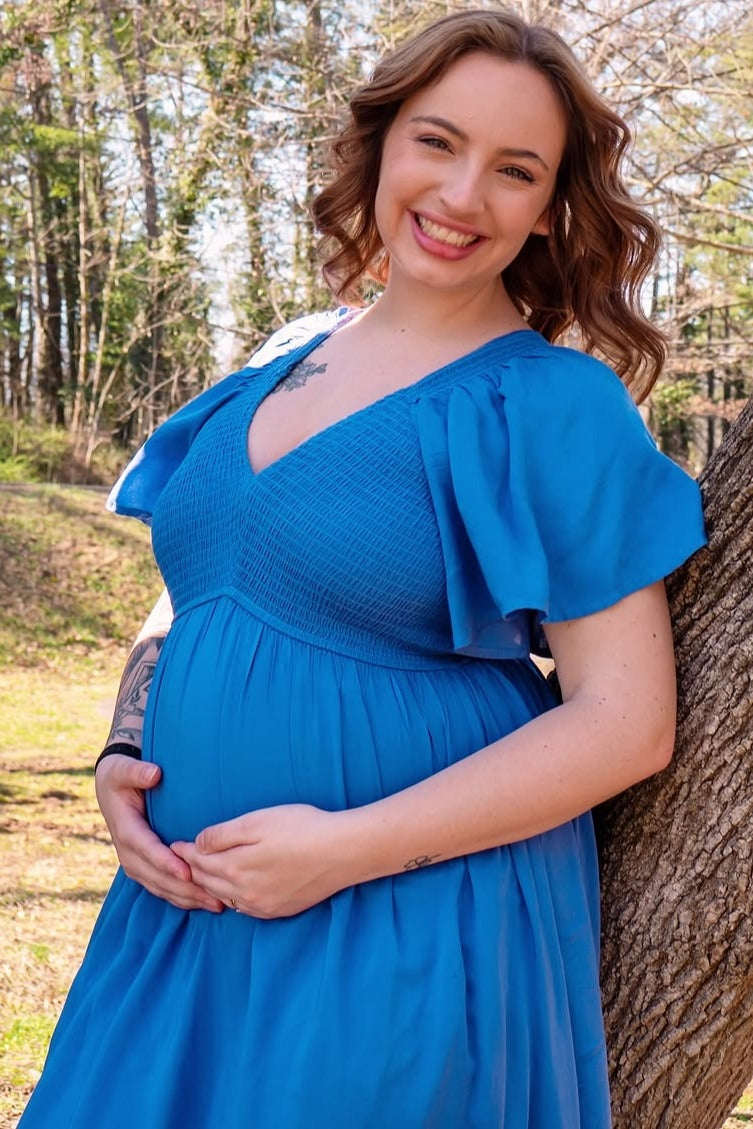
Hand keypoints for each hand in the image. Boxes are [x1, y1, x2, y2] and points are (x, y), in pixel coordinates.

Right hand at [95, 755, 224, 912]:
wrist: (109, 787)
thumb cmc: (121, 776)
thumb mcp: (123, 769)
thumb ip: (137, 771)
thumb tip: (154, 774)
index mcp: (125, 828)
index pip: (146, 849)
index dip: (166, 862)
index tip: (187, 872)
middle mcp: (128, 850)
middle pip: (156, 875)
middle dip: (184, 888)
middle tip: (213, 894)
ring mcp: (134, 862)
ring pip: (159, 887)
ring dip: (186, 897)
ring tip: (215, 903)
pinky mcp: (142, 867)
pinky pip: (160, 887)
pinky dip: (180, 897)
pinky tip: (203, 902)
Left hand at [171, 804, 351, 917]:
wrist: (344, 851)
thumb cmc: (302, 828)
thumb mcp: (258, 821)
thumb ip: (223, 834)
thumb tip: (197, 843)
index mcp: (236, 867)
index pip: (199, 861)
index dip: (185, 851)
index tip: (174, 845)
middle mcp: (245, 892)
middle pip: (209, 881)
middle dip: (192, 870)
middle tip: (180, 860)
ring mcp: (263, 905)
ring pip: (226, 898)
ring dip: (210, 886)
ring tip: (201, 876)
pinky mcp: (280, 910)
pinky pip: (245, 908)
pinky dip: (232, 898)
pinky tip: (233, 891)